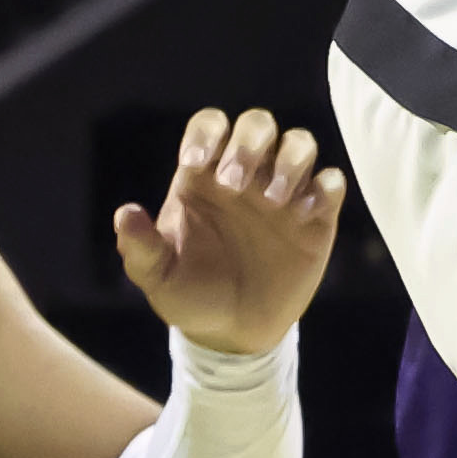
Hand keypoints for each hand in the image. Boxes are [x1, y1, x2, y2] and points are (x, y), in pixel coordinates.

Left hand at [113, 108, 345, 358]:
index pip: (210, 125)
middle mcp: (248, 174)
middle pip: (258, 123)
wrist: (234, 334)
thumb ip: (141, 247)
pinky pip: (331, 182)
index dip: (206, 133)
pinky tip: (303, 216)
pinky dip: (323, 189)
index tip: (195, 163)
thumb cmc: (191, 296)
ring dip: (289, 161)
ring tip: (273, 201)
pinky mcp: (317, 217)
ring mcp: (284, 192)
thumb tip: (125, 214)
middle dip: (248, 143)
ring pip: (300, 142)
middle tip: (234, 185)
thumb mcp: (158, 277)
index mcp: (204, 176)